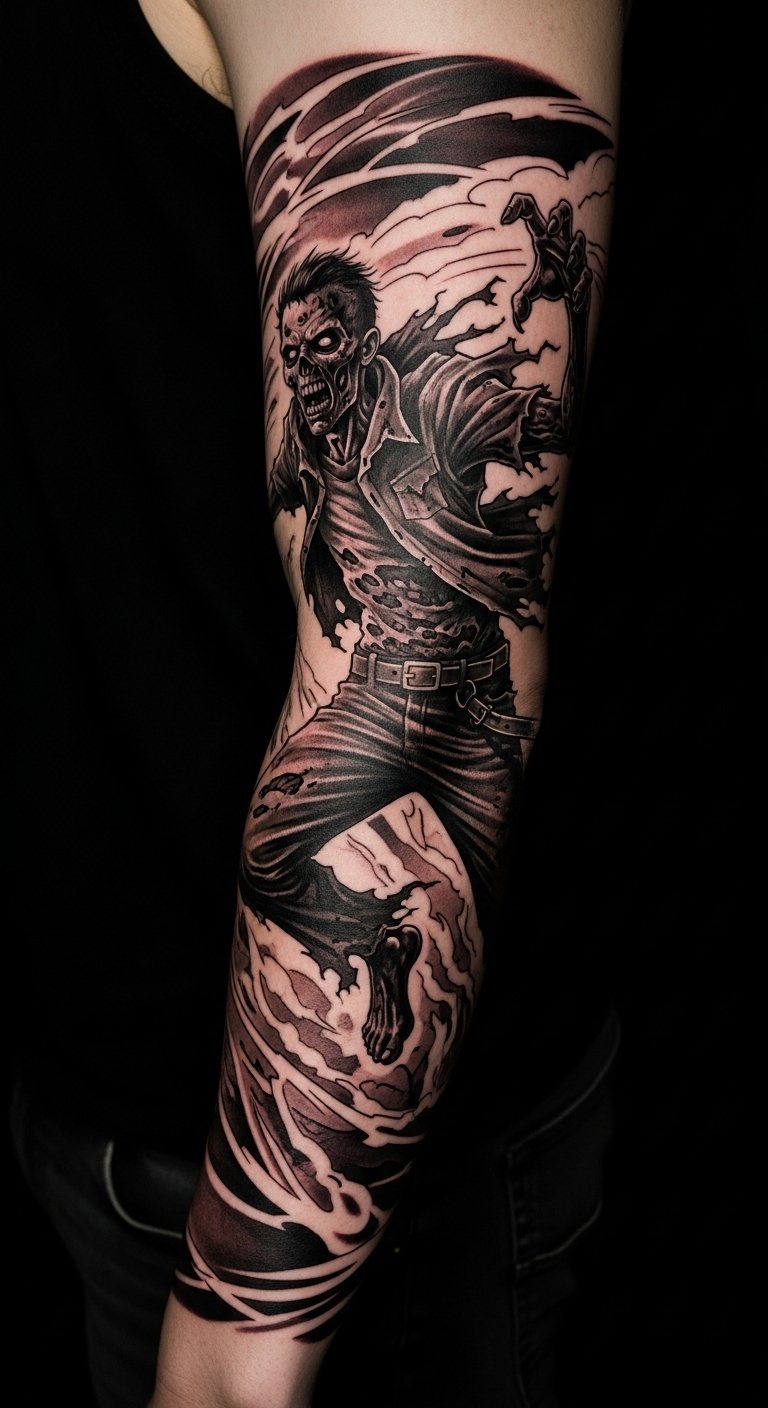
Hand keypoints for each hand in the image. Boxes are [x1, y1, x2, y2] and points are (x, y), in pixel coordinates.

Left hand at [501, 194, 591, 330]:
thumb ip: (522, 300)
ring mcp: (574, 256)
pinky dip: (581, 285)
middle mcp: (560, 242)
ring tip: (568, 264)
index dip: (518, 206)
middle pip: (564, 211)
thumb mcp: (532, 290)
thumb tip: (519, 315)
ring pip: (579, 240)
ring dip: (575, 250)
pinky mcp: (584, 275)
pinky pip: (586, 274)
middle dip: (559, 216)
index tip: (504, 220)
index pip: (531, 211)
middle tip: (550, 230)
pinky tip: (574, 297)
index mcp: (543, 238)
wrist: (571, 300)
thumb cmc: (550, 285)